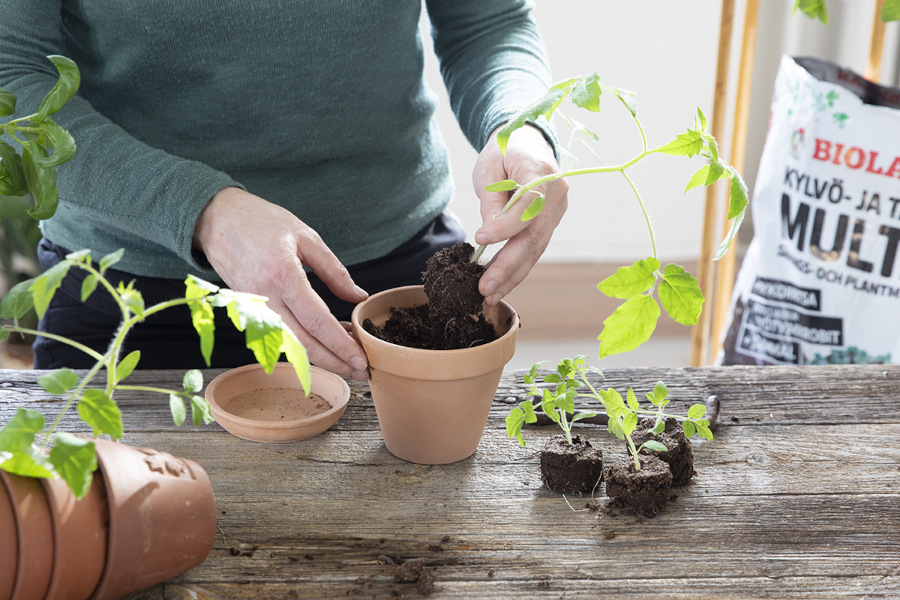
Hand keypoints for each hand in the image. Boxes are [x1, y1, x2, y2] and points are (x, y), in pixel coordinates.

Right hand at [193, 187, 369, 380]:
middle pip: (304, 344)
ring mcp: (255, 308)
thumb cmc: (261, 222)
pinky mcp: (250, 312)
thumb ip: (334, 271)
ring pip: (291, 345)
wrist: (216, 219)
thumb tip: (358, 296)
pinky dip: (305, 344)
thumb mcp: (306, 237)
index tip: (362, 359)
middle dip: (335, 362)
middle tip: (362, 371)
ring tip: (349, 358)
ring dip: (322, 356)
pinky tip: (326, 340)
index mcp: (283, 275)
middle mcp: (266, 297)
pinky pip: (281, 335)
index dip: (341, 344)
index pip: (317, 321)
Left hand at [472, 124, 567, 305]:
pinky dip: (517, 268)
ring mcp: (558, 210)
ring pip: (536, 249)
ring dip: (512, 275)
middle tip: (485, 288)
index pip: (528, 205)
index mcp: (542, 171)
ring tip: (490, 295)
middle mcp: (557, 194)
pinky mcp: (551, 223)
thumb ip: (491, 201)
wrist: (527, 142)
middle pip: (534, 236)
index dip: (505, 226)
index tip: (480, 239)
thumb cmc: (504, 151)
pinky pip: (534, 248)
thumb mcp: (489, 169)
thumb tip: (488, 238)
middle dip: (508, 266)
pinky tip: (500, 285)